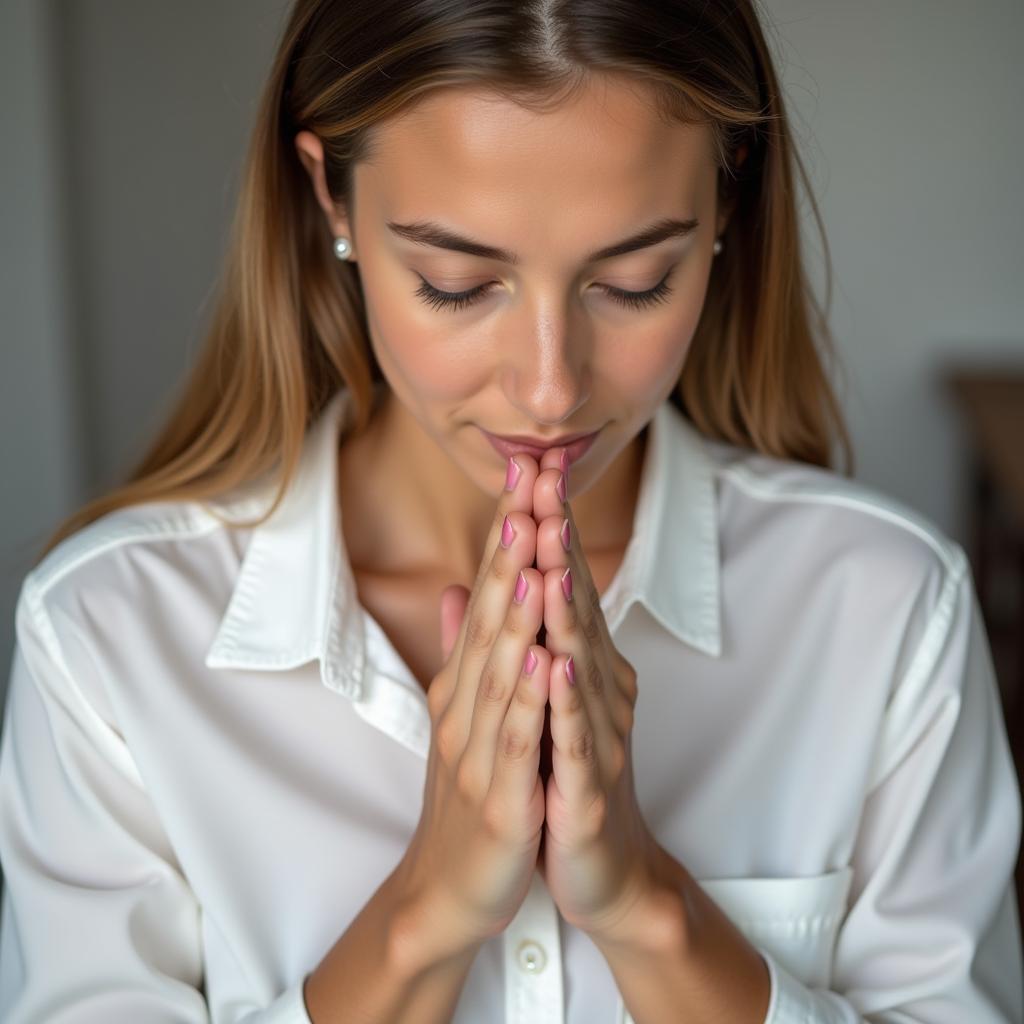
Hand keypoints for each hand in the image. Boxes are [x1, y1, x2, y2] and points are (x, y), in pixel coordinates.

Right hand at [394, 454, 555, 962]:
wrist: (452, 885)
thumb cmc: (469, 792)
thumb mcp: (464, 712)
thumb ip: (462, 647)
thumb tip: (456, 586)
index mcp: (465, 682)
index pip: (485, 594)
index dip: (505, 535)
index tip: (524, 475)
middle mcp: (465, 705)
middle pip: (488, 617)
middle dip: (509, 550)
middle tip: (524, 486)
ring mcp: (479, 750)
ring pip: (500, 670)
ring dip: (514, 610)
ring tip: (530, 554)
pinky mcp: (501, 798)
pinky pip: (517, 742)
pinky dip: (529, 698)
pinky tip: (542, 660)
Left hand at [530, 447, 665, 943]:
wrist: (601, 867)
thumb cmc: (566, 774)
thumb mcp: (540, 699)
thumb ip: (521, 639)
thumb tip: (494, 583)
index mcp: (580, 664)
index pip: (561, 581)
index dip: (546, 526)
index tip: (529, 469)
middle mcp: (599, 685)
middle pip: (576, 601)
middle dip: (558, 540)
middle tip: (545, 479)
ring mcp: (600, 730)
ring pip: (581, 656)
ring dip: (565, 602)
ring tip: (550, 549)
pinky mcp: (591, 781)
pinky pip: (579, 733)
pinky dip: (568, 695)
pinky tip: (559, 661)